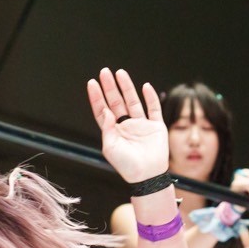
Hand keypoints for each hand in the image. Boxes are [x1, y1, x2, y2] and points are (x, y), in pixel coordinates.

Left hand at [87, 68, 167, 183]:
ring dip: (127, 87)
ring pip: (133, 101)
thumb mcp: (110, 147)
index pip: (103, 110)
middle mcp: (126, 126)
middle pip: (116, 102)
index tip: (92, 83)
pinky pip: (154, 108)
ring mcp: (141, 125)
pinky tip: (145, 86)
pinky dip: (151, 97)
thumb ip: (106, 127)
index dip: (97, 97)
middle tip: (104, 72)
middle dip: (110, 87)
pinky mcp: (156, 126)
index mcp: (113, 131)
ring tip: (120, 73)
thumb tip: (105, 110)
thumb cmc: (127, 165)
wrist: (147, 176)